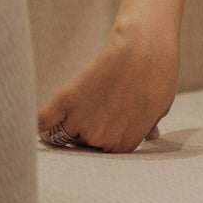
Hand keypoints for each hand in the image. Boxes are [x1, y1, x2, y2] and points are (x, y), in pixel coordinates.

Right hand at [36, 22, 178, 154]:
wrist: (144, 48)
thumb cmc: (159, 75)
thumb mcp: (159, 108)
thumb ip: (148, 126)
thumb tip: (151, 136)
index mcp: (123, 145)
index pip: (106, 154)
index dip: (106, 141)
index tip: (108, 127)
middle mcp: (100, 138)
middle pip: (84, 145)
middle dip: (89, 131)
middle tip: (99, 109)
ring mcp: (81, 120)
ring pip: (63, 135)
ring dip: (68, 125)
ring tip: (80, 107)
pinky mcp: (66, 100)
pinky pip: (44, 122)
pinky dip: (42, 124)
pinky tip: (46, 122)